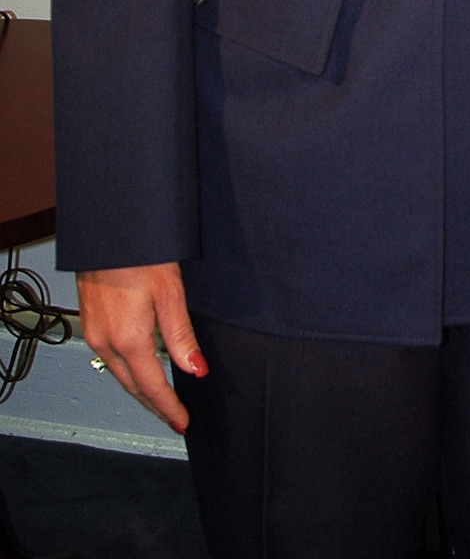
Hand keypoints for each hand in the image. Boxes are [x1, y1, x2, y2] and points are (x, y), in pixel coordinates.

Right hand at [77, 263, 205, 432]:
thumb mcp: (170, 292)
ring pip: (119, 373)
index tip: (181, 421)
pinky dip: (128, 370)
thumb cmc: (141, 252)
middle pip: (132, 386)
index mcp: (128, 339)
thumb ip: (181, 335)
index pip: (151, 386)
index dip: (168, 407)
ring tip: (160, 399)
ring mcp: (95, 332)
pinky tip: (139, 368)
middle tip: (173, 416)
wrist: (111, 230)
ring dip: (139, 389)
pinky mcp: (91, 322)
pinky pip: (111, 357)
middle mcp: (106, 341)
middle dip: (154, 404)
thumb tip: (196, 369)